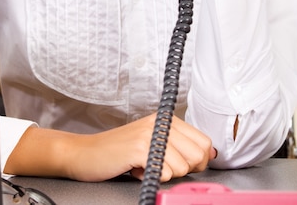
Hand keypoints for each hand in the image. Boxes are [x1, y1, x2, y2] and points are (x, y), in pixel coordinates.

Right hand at [63, 113, 214, 181]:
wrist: (85, 153)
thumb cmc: (119, 152)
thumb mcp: (153, 142)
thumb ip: (180, 145)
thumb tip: (211, 154)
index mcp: (167, 119)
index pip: (204, 142)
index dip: (197, 162)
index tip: (179, 164)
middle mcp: (161, 122)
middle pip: (198, 155)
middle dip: (183, 169)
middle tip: (161, 166)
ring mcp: (150, 133)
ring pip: (182, 166)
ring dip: (164, 174)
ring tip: (145, 165)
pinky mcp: (140, 148)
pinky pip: (165, 171)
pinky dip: (153, 177)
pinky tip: (138, 169)